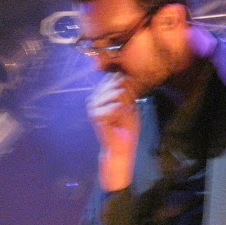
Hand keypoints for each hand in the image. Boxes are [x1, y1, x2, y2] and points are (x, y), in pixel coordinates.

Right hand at [86, 73, 140, 189]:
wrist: (121, 148)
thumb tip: (123, 76)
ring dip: (125, 107)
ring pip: (118, 93)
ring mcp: (94, 104)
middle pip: (118, 83)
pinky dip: (121, 115)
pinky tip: (116, 123)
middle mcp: (96, 96)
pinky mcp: (95, 114)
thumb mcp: (131, 105)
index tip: (129, 103)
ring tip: (120, 118)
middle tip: (125, 113)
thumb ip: (128, 90)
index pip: (117, 78)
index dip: (128, 88)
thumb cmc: (127, 128)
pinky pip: (116, 106)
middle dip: (128, 98)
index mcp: (103, 93)